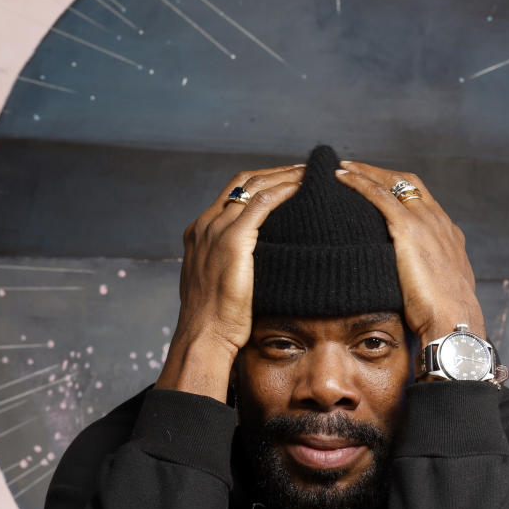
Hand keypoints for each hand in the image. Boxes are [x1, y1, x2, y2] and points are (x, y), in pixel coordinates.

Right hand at [156, 165, 302, 399]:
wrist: (204, 337)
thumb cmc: (217, 322)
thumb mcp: (220, 285)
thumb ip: (233, 267)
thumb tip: (258, 268)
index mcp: (200, 233)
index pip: (233, 194)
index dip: (261, 183)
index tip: (286, 181)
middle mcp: (205, 225)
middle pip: (243, 183)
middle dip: (275, 173)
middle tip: (303, 171)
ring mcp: (216, 230)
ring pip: (254, 187)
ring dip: (284, 176)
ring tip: (309, 174)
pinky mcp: (232, 240)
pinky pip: (263, 202)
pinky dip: (284, 190)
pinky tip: (302, 188)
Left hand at [335, 161, 484, 344]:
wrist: (454, 321)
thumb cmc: (443, 317)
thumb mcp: (436, 290)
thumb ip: (424, 279)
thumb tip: (406, 288)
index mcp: (448, 235)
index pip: (423, 202)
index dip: (399, 191)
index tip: (379, 189)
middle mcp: (440, 222)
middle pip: (409, 184)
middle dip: (382, 174)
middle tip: (357, 170)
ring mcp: (426, 222)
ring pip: (393, 184)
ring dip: (366, 172)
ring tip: (343, 169)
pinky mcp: (409, 229)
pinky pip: (380, 196)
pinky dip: (359, 182)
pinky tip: (341, 178)